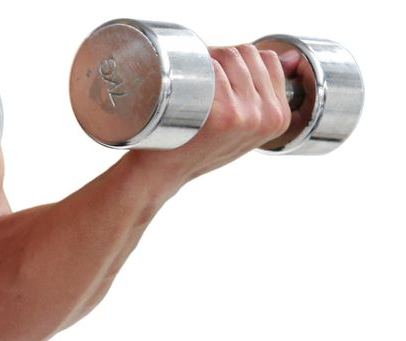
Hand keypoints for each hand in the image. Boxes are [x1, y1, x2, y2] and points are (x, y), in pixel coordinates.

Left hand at [131, 44, 300, 183]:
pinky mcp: (223, 113)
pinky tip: (184, 89)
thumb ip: (266, 94)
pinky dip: (194, 69)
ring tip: (192, 85)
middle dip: (222, 57)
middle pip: (248, 53)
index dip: (240, 60)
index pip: (268, 59)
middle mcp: (267, 116)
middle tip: (200, 80)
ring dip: (207, 59)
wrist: (164, 170)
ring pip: (230, 55)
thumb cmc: (198, 144)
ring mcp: (246, 114)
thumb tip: (293, 57)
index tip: (219, 77)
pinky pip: (211, 67)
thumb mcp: (243, 127)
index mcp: (279, 117)